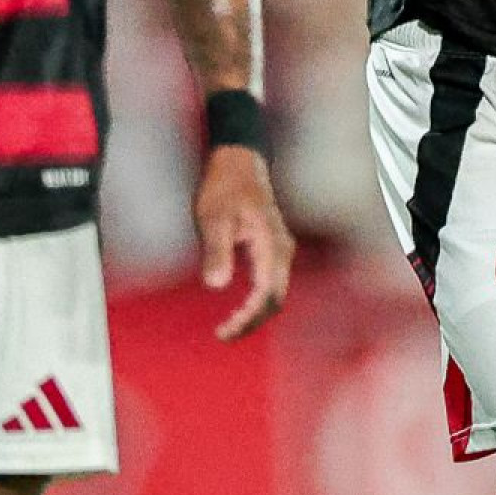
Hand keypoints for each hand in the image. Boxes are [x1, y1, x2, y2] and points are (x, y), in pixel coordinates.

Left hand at [195, 145, 293, 341]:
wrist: (238, 159)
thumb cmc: (224, 185)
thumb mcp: (213, 217)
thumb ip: (216, 250)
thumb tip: (216, 285)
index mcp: (270, 244)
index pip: (265, 294)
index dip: (246, 318)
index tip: (223, 331)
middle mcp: (282, 249)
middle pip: (275, 299)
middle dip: (252, 322)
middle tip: (224, 335)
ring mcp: (281, 248)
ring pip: (276, 292)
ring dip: (256, 313)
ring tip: (229, 327)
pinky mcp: (274, 247)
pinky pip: (272, 282)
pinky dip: (258, 300)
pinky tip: (240, 306)